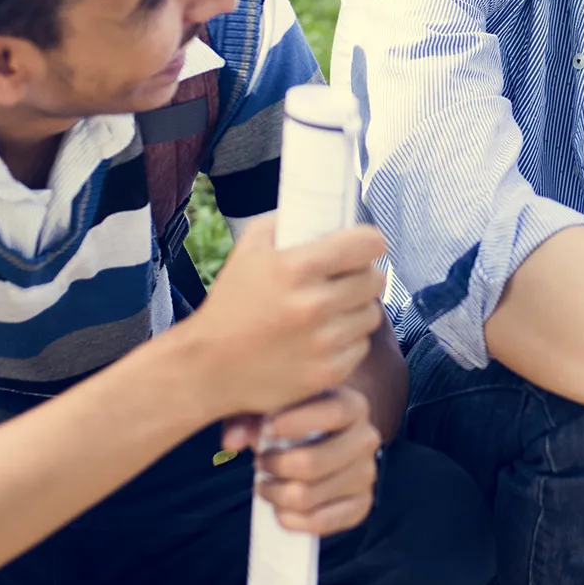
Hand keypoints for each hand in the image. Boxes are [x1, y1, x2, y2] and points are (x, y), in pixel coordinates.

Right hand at [170, 216, 385, 419]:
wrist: (209, 367)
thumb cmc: (230, 304)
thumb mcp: (248, 250)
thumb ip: (284, 222)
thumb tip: (320, 213)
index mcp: (295, 268)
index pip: (366, 245)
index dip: (370, 243)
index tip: (366, 247)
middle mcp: (314, 305)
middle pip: (374, 280)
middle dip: (364, 276)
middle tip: (347, 279)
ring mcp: (323, 342)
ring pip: (371, 315)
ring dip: (358, 309)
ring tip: (334, 310)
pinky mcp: (328, 372)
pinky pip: (360, 346)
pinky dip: (348, 341)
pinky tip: (325, 338)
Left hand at [224, 386, 382, 535]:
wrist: (329, 435)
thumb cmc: (296, 416)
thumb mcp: (274, 404)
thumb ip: (249, 416)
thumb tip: (232, 442)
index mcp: (353, 405)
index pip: (333, 413)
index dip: (296, 424)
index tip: (266, 431)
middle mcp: (367, 439)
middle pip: (312, 464)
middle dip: (275, 467)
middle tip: (259, 463)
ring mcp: (366, 474)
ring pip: (308, 496)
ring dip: (276, 494)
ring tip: (265, 484)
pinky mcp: (361, 504)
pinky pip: (322, 522)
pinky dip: (293, 520)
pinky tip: (279, 510)